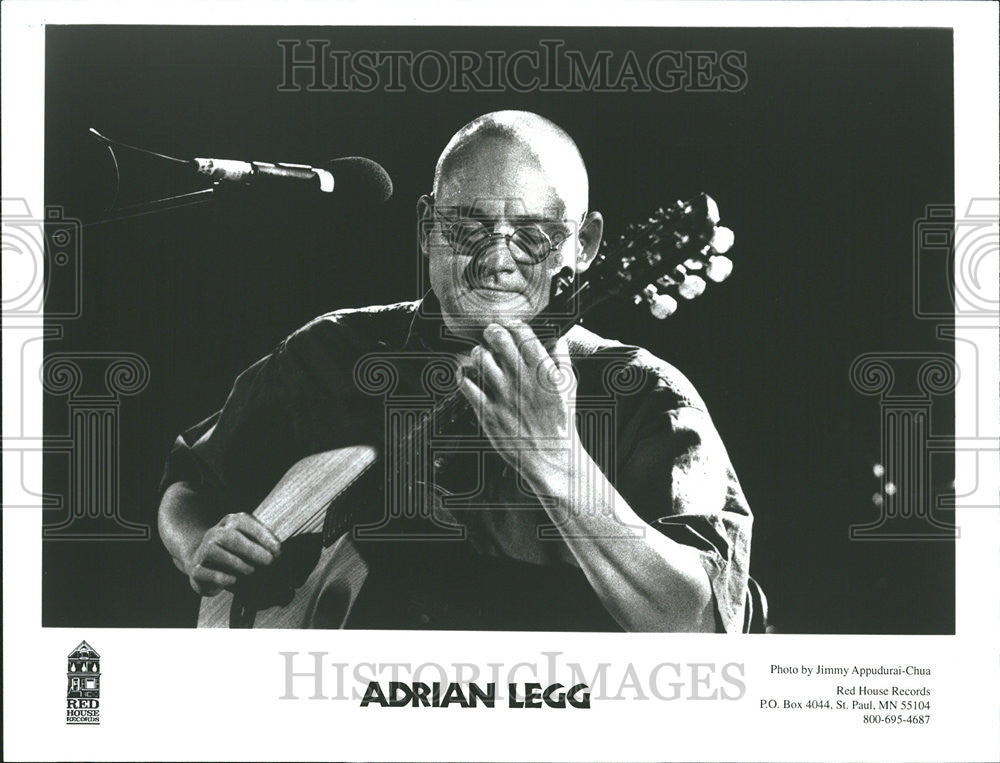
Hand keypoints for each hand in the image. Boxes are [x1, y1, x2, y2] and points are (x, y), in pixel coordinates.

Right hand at [185, 512, 280, 596]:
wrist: (203, 564)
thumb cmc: (234, 553)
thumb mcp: (248, 542)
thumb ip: (262, 542)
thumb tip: (279, 552)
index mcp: (230, 522)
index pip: (245, 523)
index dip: (262, 535)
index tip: (277, 550)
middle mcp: (214, 534)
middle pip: (231, 537)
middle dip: (252, 550)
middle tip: (269, 562)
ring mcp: (202, 551)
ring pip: (218, 553)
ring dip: (239, 564)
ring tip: (252, 571)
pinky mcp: (195, 570)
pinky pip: (207, 572)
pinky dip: (222, 576)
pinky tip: (233, 579)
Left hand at [458, 320, 578, 483]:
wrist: (551, 457)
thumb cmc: (560, 424)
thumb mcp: (568, 388)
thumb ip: (563, 361)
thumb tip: (560, 340)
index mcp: (543, 372)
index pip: (524, 334)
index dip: (514, 324)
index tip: (511, 325)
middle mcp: (522, 380)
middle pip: (499, 340)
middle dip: (492, 332)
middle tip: (491, 333)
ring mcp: (504, 396)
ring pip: (481, 359)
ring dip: (478, 352)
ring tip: (481, 355)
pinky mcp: (489, 413)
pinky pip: (468, 387)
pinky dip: (463, 376)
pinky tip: (465, 374)